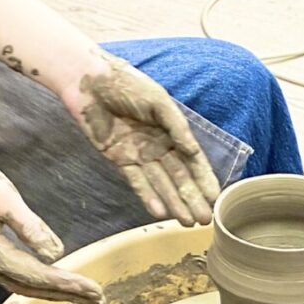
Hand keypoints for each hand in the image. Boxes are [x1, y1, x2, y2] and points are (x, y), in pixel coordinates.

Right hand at [0, 159, 104, 303]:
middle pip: (34, 287)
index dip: (69, 285)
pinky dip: (37, 283)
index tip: (95, 291)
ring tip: (82, 296)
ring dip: (54, 292)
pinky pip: (14, 277)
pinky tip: (52, 282)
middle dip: (68, 294)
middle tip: (98, 301)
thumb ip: (28, 225)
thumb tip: (56, 254)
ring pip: (23, 286)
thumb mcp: (1, 196)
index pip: (40, 275)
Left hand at [63, 52, 220, 226]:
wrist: (89, 82)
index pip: (192, 160)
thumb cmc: (127, 84)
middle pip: (179, 177)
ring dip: (174, 203)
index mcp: (171, 131)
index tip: (215, 197)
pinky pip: (137, 182)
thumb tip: (193, 151)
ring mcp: (139, 155)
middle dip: (192, 198)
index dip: (204, 179)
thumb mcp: (159, 101)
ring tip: (187, 222)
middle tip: (204, 219)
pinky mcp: (120, 159)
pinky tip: (160, 211)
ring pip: (160, 184)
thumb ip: (177, 127)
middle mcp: (157, 146)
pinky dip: (148, 197)